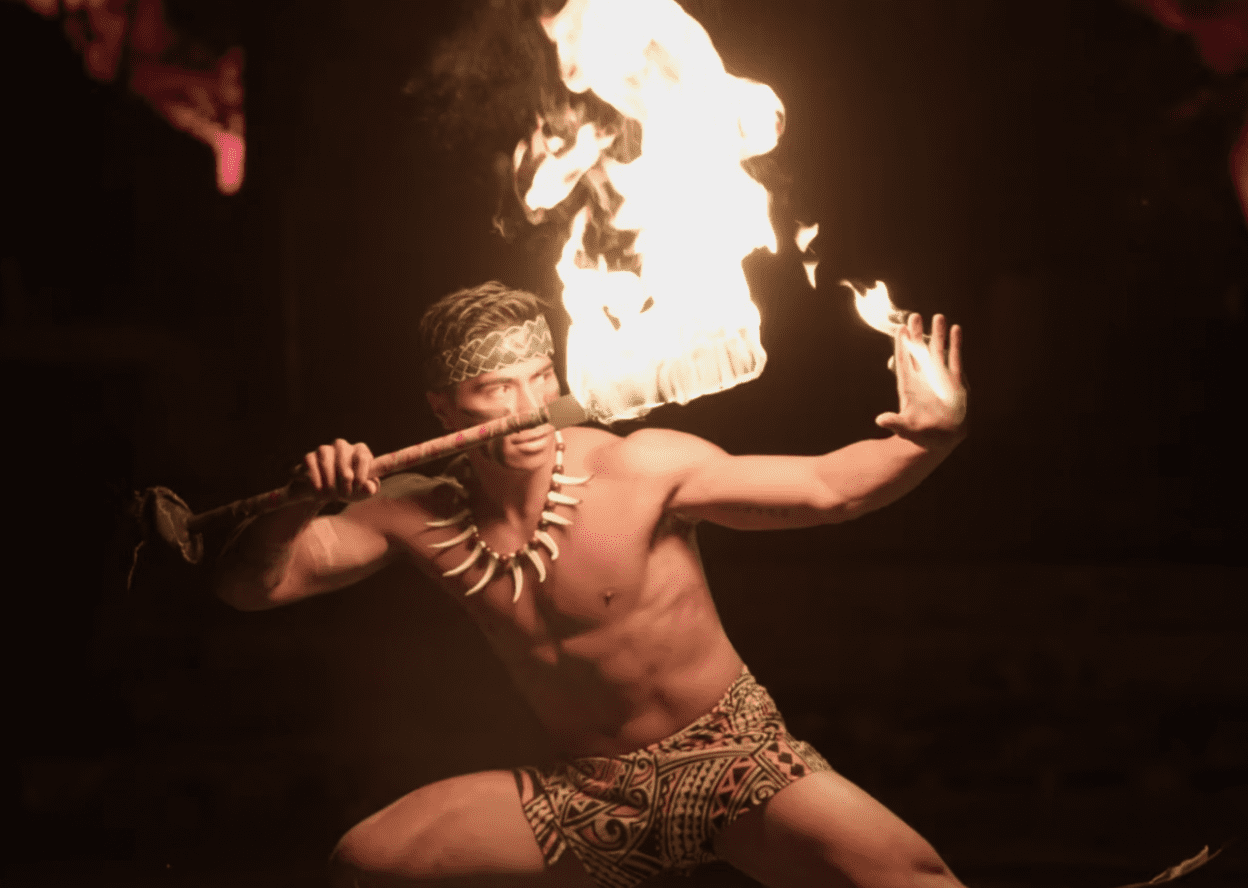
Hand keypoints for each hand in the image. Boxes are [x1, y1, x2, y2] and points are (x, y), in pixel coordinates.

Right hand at [296, 439, 379, 501]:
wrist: (323, 494)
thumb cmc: (348, 490)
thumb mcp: (361, 492)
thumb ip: (370, 489)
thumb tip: (370, 487)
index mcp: (360, 451)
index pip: (362, 457)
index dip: (360, 475)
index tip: (357, 489)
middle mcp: (342, 446)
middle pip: (343, 454)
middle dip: (344, 477)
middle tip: (345, 494)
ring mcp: (324, 450)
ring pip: (325, 459)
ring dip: (329, 481)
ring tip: (331, 495)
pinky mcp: (308, 457)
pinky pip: (310, 465)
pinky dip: (315, 481)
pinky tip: (319, 492)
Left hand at [875, 313, 966, 444]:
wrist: (940, 440)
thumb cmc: (920, 436)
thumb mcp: (906, 429)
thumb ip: (895, 423)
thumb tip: (880, 420)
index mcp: (909, 386)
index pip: (904, 362)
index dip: (902, 346)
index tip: (900, 329)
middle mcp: (924, 378)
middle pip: (919, 352)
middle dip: (917, 334)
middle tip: (914, 316)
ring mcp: (940, 378)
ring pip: (938, 351)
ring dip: (938, 335)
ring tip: (938, 316)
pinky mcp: (956, 381)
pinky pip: (955, 359)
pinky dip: (955, 344)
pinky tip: (956, 329)